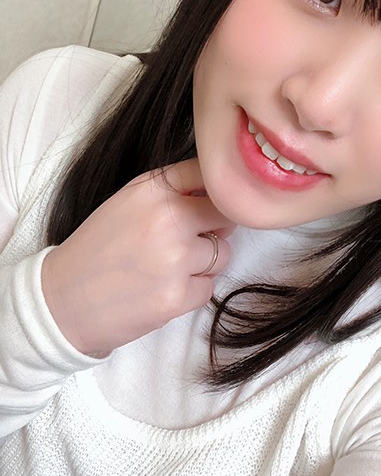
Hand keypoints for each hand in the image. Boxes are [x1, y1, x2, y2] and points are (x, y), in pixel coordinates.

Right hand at [41, 159, 233, 356]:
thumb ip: (172, 191)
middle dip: (214, 228)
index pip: (207, 174)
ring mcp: (174, 259)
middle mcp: (166, 218)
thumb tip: (220, 195)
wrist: (61, 301)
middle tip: (186, 240)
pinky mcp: (177, 296)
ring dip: (203, 263)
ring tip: (167, 268)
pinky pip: (208, 288)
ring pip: (222, 254)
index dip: (212, 192)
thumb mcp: (127, 202)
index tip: (203, 205)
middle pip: (225, 215)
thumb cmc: (97, 250)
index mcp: (151, 190)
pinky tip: (162, 289)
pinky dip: (192, 292)